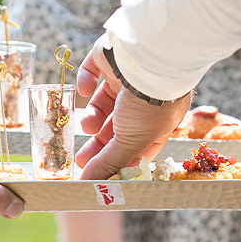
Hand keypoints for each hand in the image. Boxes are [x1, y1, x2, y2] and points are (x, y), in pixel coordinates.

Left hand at [75, 36, 190, 178]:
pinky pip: (92, 70)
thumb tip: (90, 184)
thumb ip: (110, 162)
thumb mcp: (132, 140)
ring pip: (104, 101)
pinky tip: (84, 90)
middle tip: (82, 159)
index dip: (119, 159)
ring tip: (87, 125)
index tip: (101, 173)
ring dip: (93, 116)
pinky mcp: (109, 57)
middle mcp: (143, 98)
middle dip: (99, 143)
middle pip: (117, 127)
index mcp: (158, 119)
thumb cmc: (149, 104)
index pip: (138, 144)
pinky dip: (85, 81)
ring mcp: (126, 77)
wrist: (149, 57)